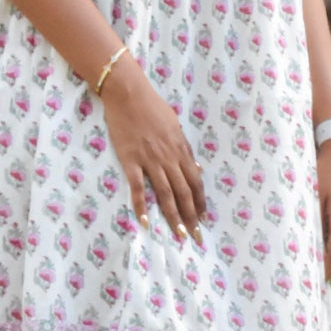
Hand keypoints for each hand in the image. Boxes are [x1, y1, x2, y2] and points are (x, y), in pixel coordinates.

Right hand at [99, 54, 205, 244]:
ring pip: (165, 194)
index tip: (203, 219)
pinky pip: (138, 188)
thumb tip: (193, 166)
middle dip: (192, 217)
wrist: (128, 93)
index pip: (195, 182)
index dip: (200, 202)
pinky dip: (141, 206)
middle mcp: (169, 158)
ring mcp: (150, 160)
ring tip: (179, 235)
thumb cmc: (151, 106)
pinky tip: (145, 222)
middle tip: (196, 237)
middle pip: (184, 193)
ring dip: (173, 217)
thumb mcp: (174, 125)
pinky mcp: (131, 160)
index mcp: (180, 149)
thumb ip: (183, 147)